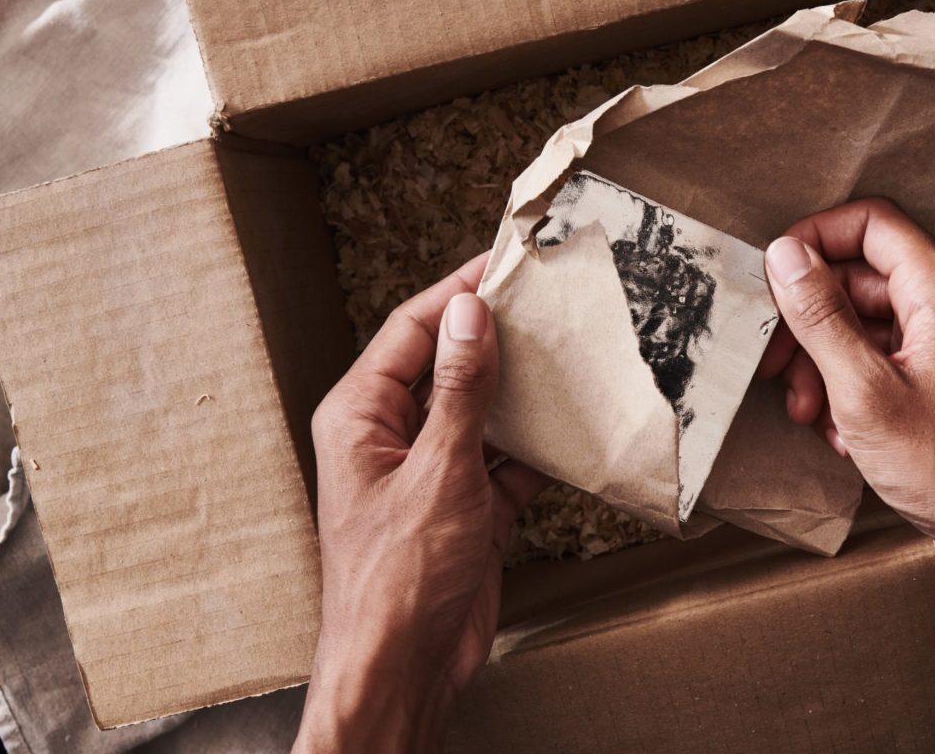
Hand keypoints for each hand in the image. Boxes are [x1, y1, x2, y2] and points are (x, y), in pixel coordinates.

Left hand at [294, 253, 544, 753]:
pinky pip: (506, 461)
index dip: (458, 293)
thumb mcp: (436, 472)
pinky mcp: (466, 508)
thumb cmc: (396, 580)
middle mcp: (393, 436)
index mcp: (361, 416)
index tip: (504, 263)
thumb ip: (458, 391)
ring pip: (482, 411)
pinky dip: (537, 449)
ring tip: (571, 355)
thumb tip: (469, 314)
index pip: (412, 330)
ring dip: (522, 392)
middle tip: (549, 304)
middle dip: (497, 338)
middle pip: (448, 365)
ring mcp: (432, 473)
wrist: (404, 671)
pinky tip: (574, 430)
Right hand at [761, 199, 934, 752]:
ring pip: (868, 326)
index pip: (870, 222)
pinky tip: (844, 434)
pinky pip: (887, 363)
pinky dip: (854, 389)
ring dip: (825, 362)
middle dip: (810, 320)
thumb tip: (785, 254)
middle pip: (861, 278)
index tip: (774, 276)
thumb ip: (820, 316)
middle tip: (776, 364)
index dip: (814, 238)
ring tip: (808, 411)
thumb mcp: (864, 390)